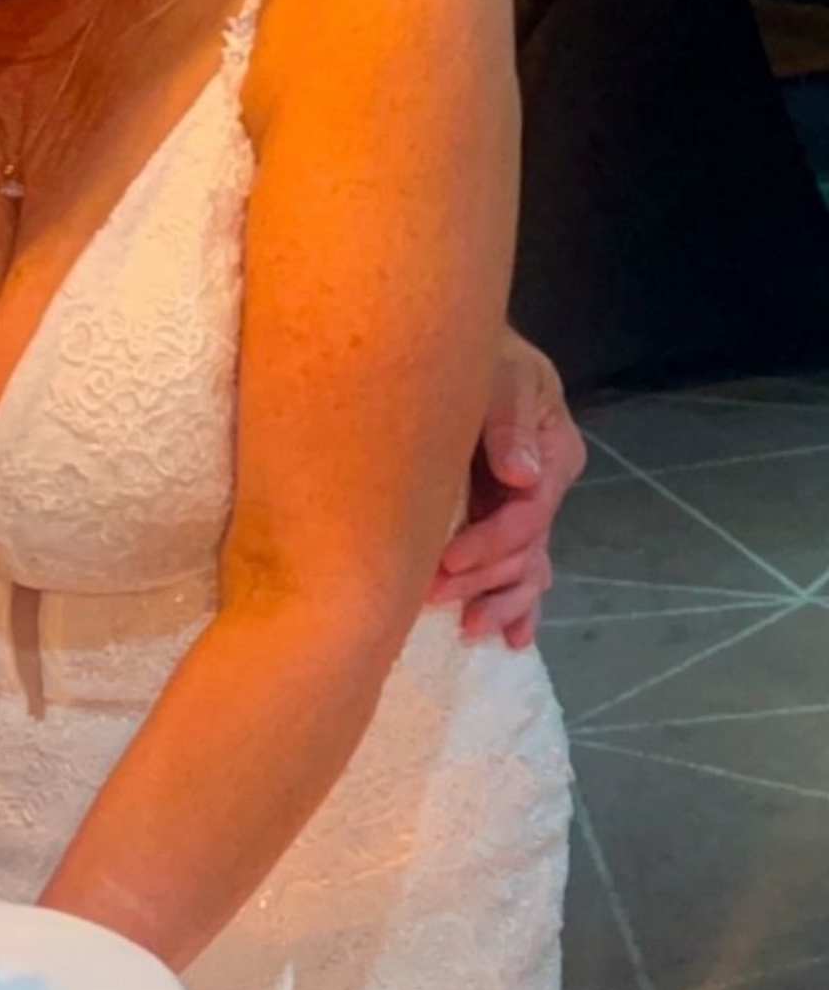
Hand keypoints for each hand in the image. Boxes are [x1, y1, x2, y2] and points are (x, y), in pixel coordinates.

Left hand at [429, 328, 585, 647]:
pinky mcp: (505, 521)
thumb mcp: (503, 376)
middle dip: (482, 579)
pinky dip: (519, 606)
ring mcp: (527, 509)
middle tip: (432, 596)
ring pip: (527, 569)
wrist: (455, 349)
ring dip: (500, 602)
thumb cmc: (484, 357)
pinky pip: (522, 570)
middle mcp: (546, 489)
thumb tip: (522, 475)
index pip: (528, 514)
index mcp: (556, 456)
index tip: (446, 559)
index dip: (490, 542)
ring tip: (470, 630)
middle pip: (525, 551)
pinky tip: (512, 640)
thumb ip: (510, 422)